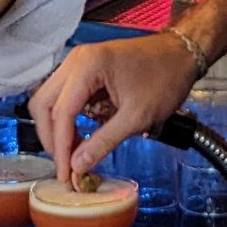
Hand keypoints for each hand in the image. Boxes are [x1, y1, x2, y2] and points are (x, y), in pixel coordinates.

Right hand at [30, 31, 199, 181]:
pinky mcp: (85, 69)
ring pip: (50, 99)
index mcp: (88, 66)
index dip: (61, 147)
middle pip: (44, 104)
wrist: (182, 53)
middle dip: (51, 138)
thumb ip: (104, 142)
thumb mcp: (136, 116)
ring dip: (56, 129)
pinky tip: (80, 136)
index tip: (65, 172)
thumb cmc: (166, 76)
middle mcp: (77, 60)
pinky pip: (64, 96)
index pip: (61, 113)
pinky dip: (66, 118)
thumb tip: (78, 165)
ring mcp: (79, 62)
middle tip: (66, 165)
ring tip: (74, 154)